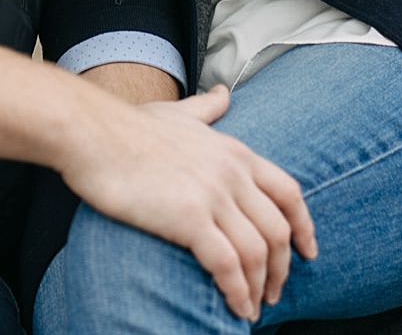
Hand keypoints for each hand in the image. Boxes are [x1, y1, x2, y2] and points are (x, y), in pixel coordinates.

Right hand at [55, 85, 316, 321]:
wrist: (93, 134)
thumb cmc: (129, 127)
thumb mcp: (179, 113)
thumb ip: (208, 109)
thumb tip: (224, 93)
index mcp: (235, 152)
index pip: (288, 193)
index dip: (304, 226)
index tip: (308, 251)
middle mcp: (232, 173)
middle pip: (278, 229)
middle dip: (282, 268)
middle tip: (274, 292)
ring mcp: (213, 195)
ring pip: (257, 252)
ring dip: (259, 287)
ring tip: (252, 308)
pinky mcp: (189, 218)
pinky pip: (228, 264)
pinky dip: (237, 292)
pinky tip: (235, 307)